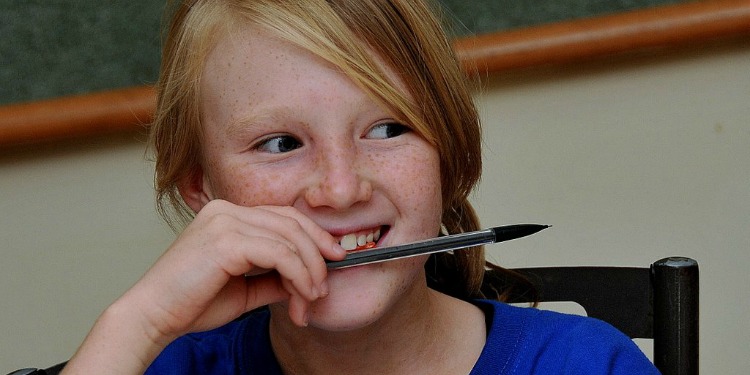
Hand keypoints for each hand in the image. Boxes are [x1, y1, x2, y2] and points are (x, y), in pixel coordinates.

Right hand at [130, 200, 344, 338]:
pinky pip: (280, 254)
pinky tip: (302, 296)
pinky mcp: (226, 240)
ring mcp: (225, 221)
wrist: (153, 317)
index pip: (283, 215)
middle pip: (292, 223)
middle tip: (327, 285)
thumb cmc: (192, 304)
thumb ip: (274, 278)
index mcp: (227, 214)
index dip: (313, 235)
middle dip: (317, 255)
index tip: (333, 258)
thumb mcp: (244, 288)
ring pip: (290, 239)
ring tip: (312, 299)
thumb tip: (307, 280)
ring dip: (309, 272)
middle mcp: (226, 210)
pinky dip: (298, 276)